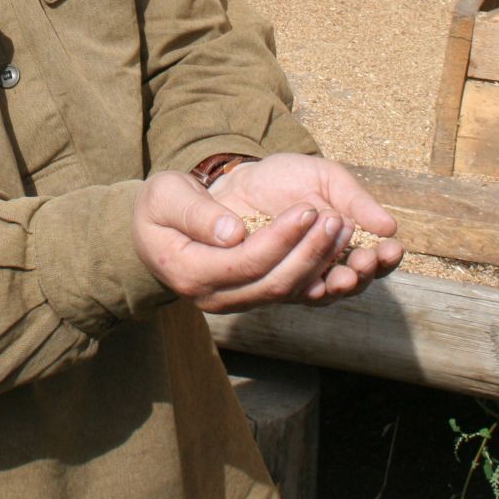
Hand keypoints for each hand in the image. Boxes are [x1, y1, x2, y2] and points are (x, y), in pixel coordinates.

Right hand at [130, 170, 351, 313]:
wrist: (155, 232)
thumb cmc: (159, 207)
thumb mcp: (165, 196)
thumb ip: (196, 213)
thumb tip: (233, 232)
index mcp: (190, 272)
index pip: (246, 261)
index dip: (281, 238)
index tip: (307, 209)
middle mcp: (215, 297)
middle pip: (274, 283)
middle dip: (310, 252)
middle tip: (336, 219)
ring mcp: (235, 301)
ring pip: (288, 291)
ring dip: (320, 262)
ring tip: (343, 227)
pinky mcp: (252, 296)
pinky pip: (290, 291)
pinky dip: (317, 271)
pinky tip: (337, 246)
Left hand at [207, 153, 404, 303]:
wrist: (241, 180)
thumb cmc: (288, 179)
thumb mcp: (327, 179)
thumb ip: (356, 201)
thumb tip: (389, 227)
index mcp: (349, 242)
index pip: (377, 259)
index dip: (386, 258)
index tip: (391, 249)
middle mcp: (330, 266)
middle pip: (356, 282)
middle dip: (363, 274)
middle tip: (363, 262)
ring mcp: (302, 278)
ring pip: (327, 293)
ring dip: (338, 285)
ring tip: (343, 274)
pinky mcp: (273, 282)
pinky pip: (292, 294)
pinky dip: (306, 290)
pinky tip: (315, 284)